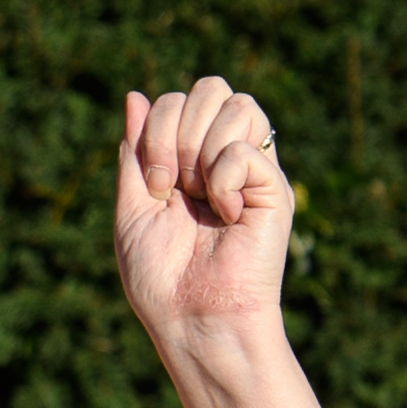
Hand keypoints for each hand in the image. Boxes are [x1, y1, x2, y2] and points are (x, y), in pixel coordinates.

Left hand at [112, 77, 290, 370]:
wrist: (193, 319)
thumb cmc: (161, 277)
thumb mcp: (132, 209)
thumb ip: (134, 153)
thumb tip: (134, 95)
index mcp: (189, 159)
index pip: (177, 100)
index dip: (156, 129)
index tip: (154, 187)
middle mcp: (224, 157)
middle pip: (210, 88)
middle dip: (177, 131)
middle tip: (172, 187)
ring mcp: (253, 169)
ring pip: (237, 103)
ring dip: (201, 151)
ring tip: (200, 198)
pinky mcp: (274, 188)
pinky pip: (245, 148)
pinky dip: (223, 179)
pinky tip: (227, 213)